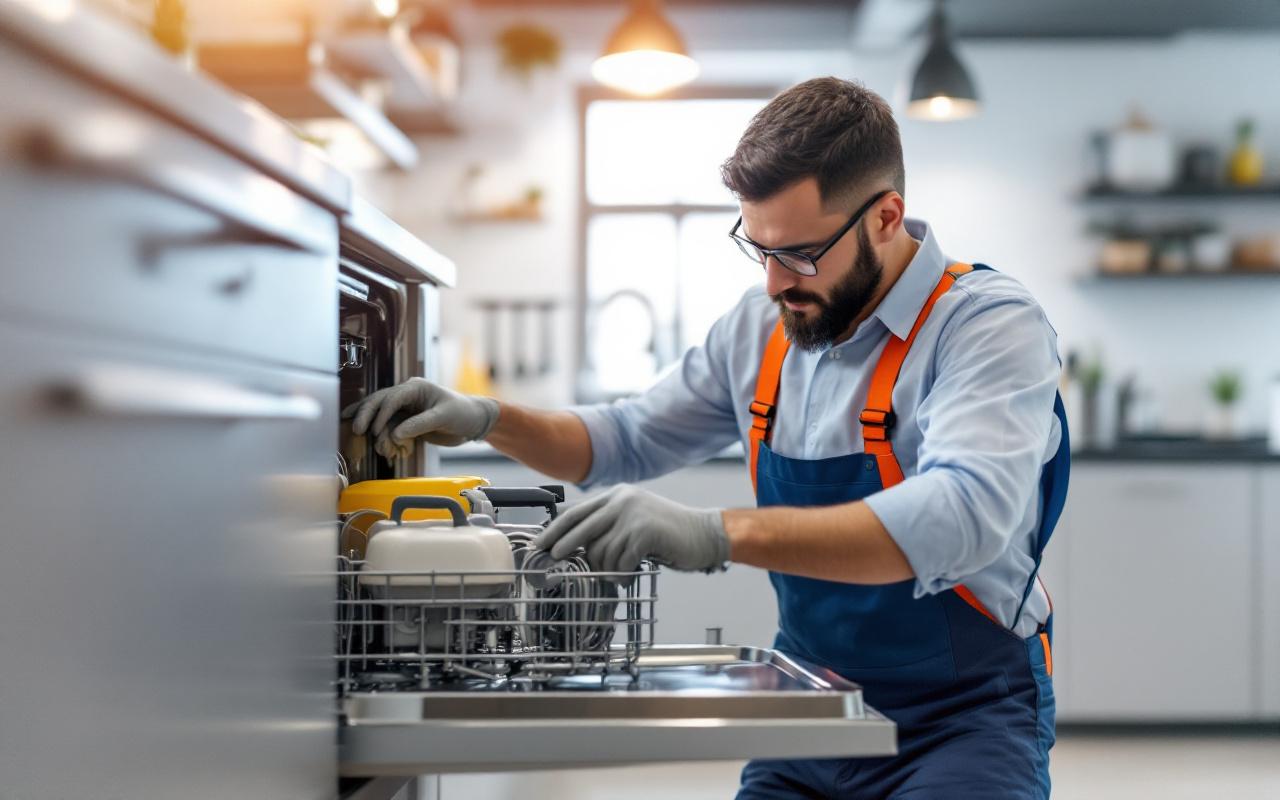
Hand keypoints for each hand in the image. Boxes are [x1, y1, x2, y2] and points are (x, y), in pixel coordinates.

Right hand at [342, 378, 499, 452]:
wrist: (473, 422)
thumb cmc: (462, 413)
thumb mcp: (443, 417)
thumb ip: (420, 424)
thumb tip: (396, 434)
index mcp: (416, 388)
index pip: (392, 398)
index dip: (381, 413)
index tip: (375, 430)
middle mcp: (407, 395)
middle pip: (380, 402)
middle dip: (366, 414)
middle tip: (355, 429)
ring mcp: (405, 408)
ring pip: (380, 413)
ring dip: (368, 423)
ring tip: (355, 432)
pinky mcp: (407, 421)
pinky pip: (387, 425)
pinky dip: (377, 431)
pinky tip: (363, 435)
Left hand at [533, 486, 728, 573]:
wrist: (705, 535)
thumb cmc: (669, 534)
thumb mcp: (634, 520)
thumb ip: (609, 526)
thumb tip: (576, 547)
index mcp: (617, 495)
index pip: (576, 512)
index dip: (555, 529)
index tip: (540, 544)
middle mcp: (622, 500)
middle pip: (581, 529)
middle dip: (565, 548)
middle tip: (555, 562)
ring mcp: (632, 514)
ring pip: (601, 551)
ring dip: (608, 569)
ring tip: (622, 572)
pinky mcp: (643, 532)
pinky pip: (619, 561)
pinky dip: (623, 573)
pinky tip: (632, 573)